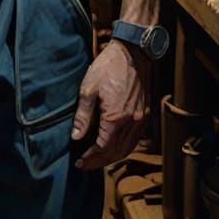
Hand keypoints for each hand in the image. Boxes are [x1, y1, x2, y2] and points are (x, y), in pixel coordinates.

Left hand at [70, 40, 148, 170]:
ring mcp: (140, 119)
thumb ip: (83, 115)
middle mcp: (131, 122)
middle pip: (116, 152)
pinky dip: (123, 148)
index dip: (91, 158)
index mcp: (116, 117)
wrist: (132, 53)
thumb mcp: (88, 88)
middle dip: (100, 162)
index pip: (103, 148)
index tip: (79, 163)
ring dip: (112, 157)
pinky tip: (113, 147)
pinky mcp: (144, 114)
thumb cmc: (108, 67)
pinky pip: (134, 139)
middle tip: (85, 165)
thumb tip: (75, 137)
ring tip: (97, 160)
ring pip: (127, 148)